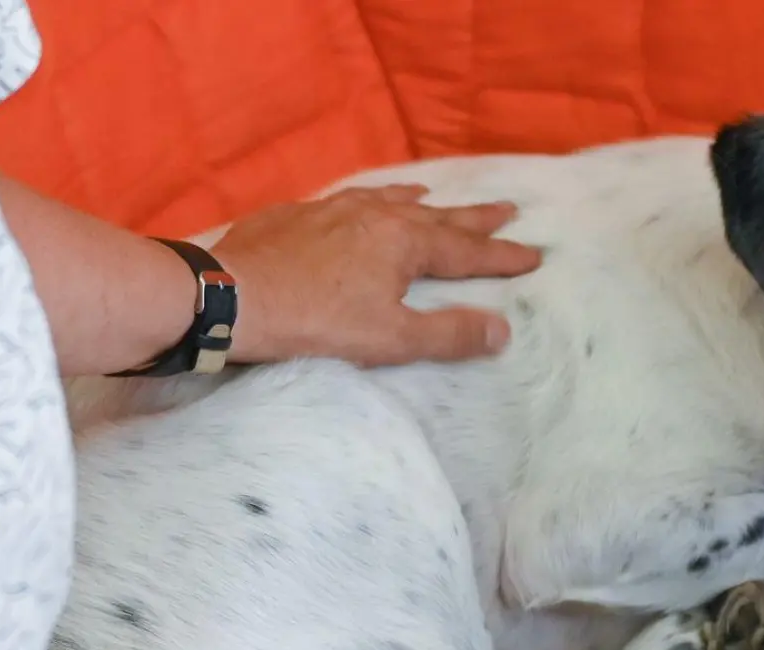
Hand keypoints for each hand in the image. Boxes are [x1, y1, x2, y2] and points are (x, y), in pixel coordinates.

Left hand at [210, 184, 541, 366]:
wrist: (229, 296)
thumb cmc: (315, 322)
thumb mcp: (391, 339)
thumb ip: (449, 334)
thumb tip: (502, 329)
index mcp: (404, 242)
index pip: (466, 250)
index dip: (501, 256)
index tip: (534, 254)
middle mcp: (375, 214)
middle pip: (437, 216)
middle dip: (474, 218)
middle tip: (507, 208)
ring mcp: (333, 209)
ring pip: (389, 199)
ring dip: (420, 201)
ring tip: (435, 195)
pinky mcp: (296, 215)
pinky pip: (348, 199)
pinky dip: (370, 199)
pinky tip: (362, 203)